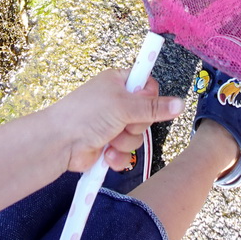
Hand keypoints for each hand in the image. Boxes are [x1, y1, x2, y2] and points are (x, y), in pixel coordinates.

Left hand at [46, 69, 183, 172]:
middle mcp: (117, 102)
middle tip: (123, 123)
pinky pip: (127, 153)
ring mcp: (113, 124)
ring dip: (125, 142)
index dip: (150, 96)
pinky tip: (106, 155)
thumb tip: (181, 104)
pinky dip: (118, 157)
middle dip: (136, 125)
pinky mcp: (108, 145)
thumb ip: (154, 107)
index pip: (148, 84)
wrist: (60, 142)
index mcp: (118, 82)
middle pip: (147, 114)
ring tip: (109, 140)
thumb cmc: (86, 115)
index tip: (144, 103)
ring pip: (138, 136)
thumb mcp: (124, 106)